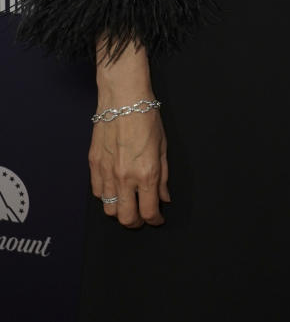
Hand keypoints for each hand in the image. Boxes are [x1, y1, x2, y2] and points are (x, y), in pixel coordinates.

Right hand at [90, 38, 168, 227]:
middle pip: (126, 218)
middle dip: (136, 223)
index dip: (155, 220)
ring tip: (128, 204)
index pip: (149, 212)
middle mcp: (125, 177)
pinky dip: (106, 197)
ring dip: (119, 211)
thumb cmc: (147, 117)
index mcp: (147, 173)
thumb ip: (164, 176)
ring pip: (108, 209)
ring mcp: (106, 172)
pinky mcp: (93, 164)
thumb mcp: (163, 146)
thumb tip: (164, 197)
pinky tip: (115, 190)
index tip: (158, 219)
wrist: (123, 98)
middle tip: (143, 218)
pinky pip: (97, 192)